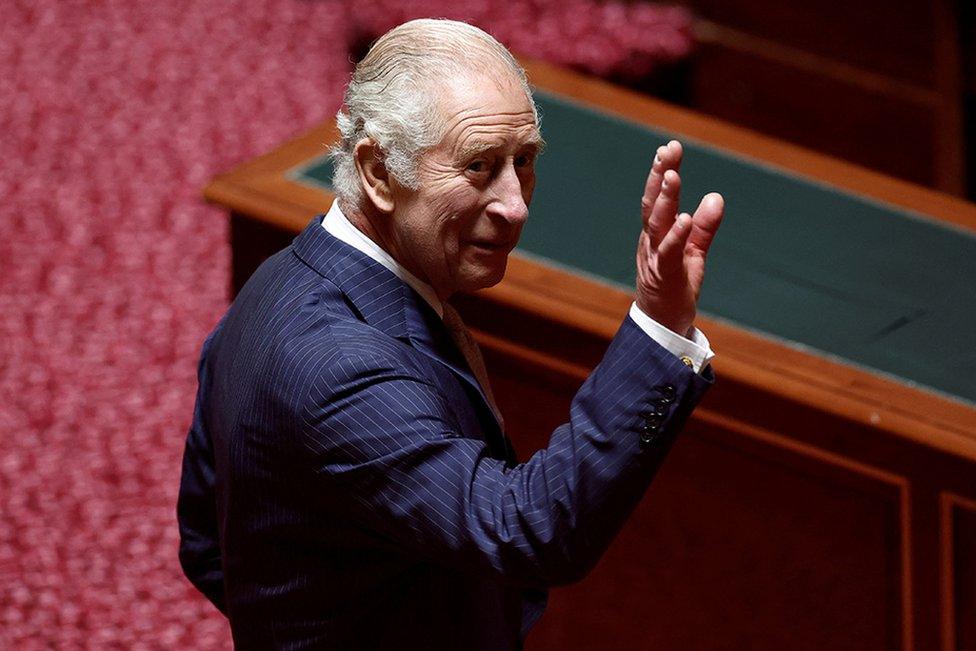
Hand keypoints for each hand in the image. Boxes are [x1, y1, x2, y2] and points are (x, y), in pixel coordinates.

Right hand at [635, 140, 723, 335]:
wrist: (664, 326)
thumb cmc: (675, 288)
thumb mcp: (694, 253)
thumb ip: (704, 227)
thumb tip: (715, 196)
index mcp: (656, 234)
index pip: (658, 197)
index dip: (662, 172)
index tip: (670, 147)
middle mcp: (651, 241)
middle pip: (653, 203)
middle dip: (660, 175)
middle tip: (668, 149)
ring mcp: (654, 257)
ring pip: (656, 223)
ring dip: (665, 199)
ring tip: (674, 175)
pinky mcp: (664, 275)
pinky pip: (669, 252)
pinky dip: (676, 235)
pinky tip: (686, 218)